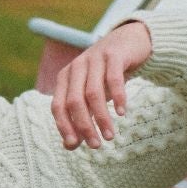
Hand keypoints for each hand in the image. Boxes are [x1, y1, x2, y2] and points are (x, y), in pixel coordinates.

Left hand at [51, 20, 152, 149]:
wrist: (128, 41)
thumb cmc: (106, 74)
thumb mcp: (91, 95)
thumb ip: (79, 117)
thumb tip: (69, 146)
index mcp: (65, 77)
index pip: (58, 106)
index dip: (64, 126)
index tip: (74, 145)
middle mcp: (76, 67)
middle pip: (74, 101)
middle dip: (84, 126)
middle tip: (96, 145)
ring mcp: (94, 59)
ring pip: (93, 93)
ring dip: (102, 117)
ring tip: (110, 135)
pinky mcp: (113, 54)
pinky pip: (113, 78)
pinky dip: (117, 97)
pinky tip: (122, 113)